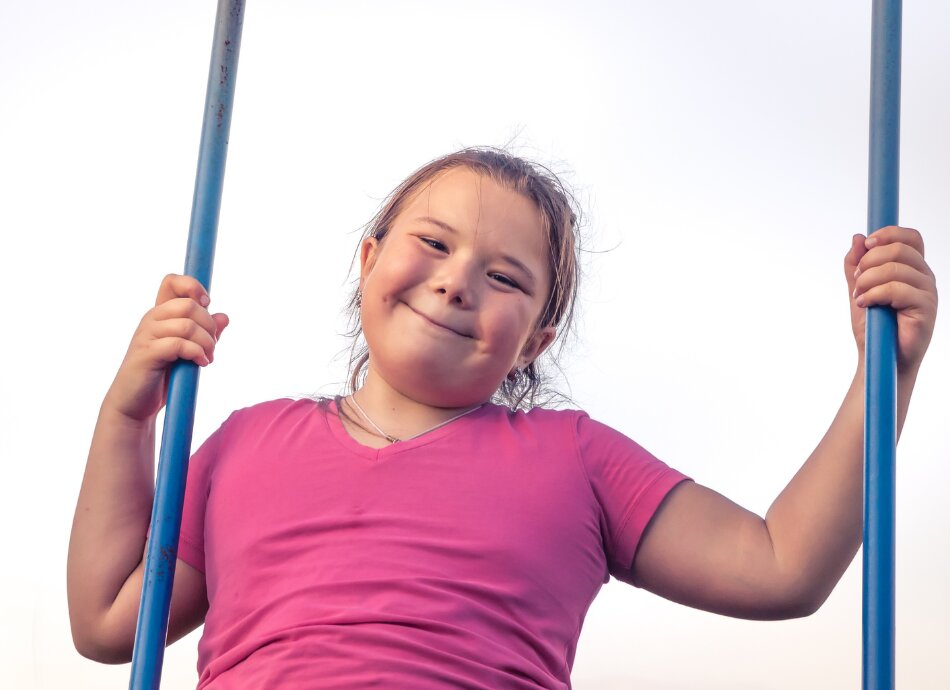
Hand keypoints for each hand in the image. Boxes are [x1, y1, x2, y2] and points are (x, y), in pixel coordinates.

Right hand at [105, 274, 228, 421]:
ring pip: (186, 324)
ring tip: (206, 358)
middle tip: (211, 347)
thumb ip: (204, 334)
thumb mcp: (188, 352)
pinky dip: (196, 353)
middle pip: (188, 304)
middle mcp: (152, 320)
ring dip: (206, 342)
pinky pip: (178, 344)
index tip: (206, 304)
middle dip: (209, 326)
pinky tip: (201, 364)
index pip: (172, 281)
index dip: (193, 286)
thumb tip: (223, 316)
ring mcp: (146, 336)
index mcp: (161, 314)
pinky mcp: (146, 354)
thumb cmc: (162, 378)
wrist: (135, 406)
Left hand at [844, 226, 937, 375]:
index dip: (888, 234)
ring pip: (896, 268)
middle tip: (856, 280)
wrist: (879, 357)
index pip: (910, 237)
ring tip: (859, 297)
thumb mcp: (859, 289)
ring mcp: (927, 292)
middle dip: (869, 261)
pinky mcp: (926, 308)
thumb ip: (856, 265)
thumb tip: (858, 237)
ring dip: (868, 280)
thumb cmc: (874, 326)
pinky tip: (864, 304)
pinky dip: (873, 294)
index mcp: (912, 268)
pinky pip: (897, 289)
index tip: (866, 244)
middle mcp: (923, 277)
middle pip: (900, 248)